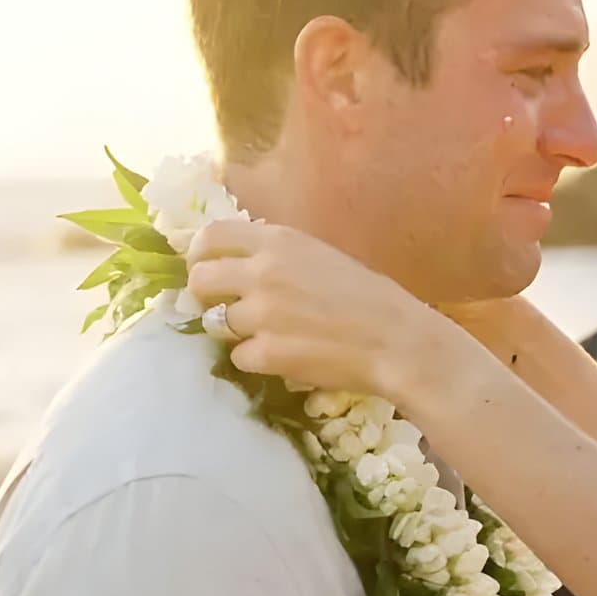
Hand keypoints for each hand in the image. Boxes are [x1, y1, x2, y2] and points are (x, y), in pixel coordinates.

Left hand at [187, 220, 438, 399]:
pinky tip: (285, 357)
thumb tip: (240, 262)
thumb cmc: (369, 297)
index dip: (200, 254)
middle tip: (222, 307)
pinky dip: (257, 360)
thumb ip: (278, 255)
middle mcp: (262, 272)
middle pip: (200, 279)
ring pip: (215, 322)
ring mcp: (260, 315)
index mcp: (278, 241)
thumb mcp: (320, 256)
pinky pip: (239, 357)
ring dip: (234, 331)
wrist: (397, 341)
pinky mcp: (266, 354)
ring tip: (268, 334)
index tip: (205, 266)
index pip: (210, 235)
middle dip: (204, 295)